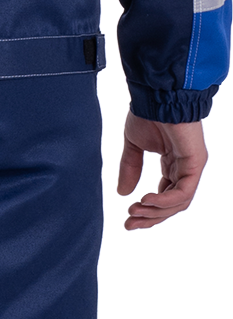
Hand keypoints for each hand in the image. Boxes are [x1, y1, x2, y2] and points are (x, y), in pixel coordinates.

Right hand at [117, 111, 206, 230]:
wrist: (156, 94)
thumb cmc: (147, 112)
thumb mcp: (133, 146)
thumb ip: (130, 169)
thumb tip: (123, 194)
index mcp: (172, 163)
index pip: (165, 196)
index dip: (147, 211)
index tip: (128, 219)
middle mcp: (184, 167)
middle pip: (172, 204)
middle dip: (150, 217)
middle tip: (129, 224)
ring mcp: (192, 166)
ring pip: (178, 202)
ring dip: (155, 212)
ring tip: (134, 212)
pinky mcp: (195, 162)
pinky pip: (183, 192)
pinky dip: (165, 201)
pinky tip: (146, 201)